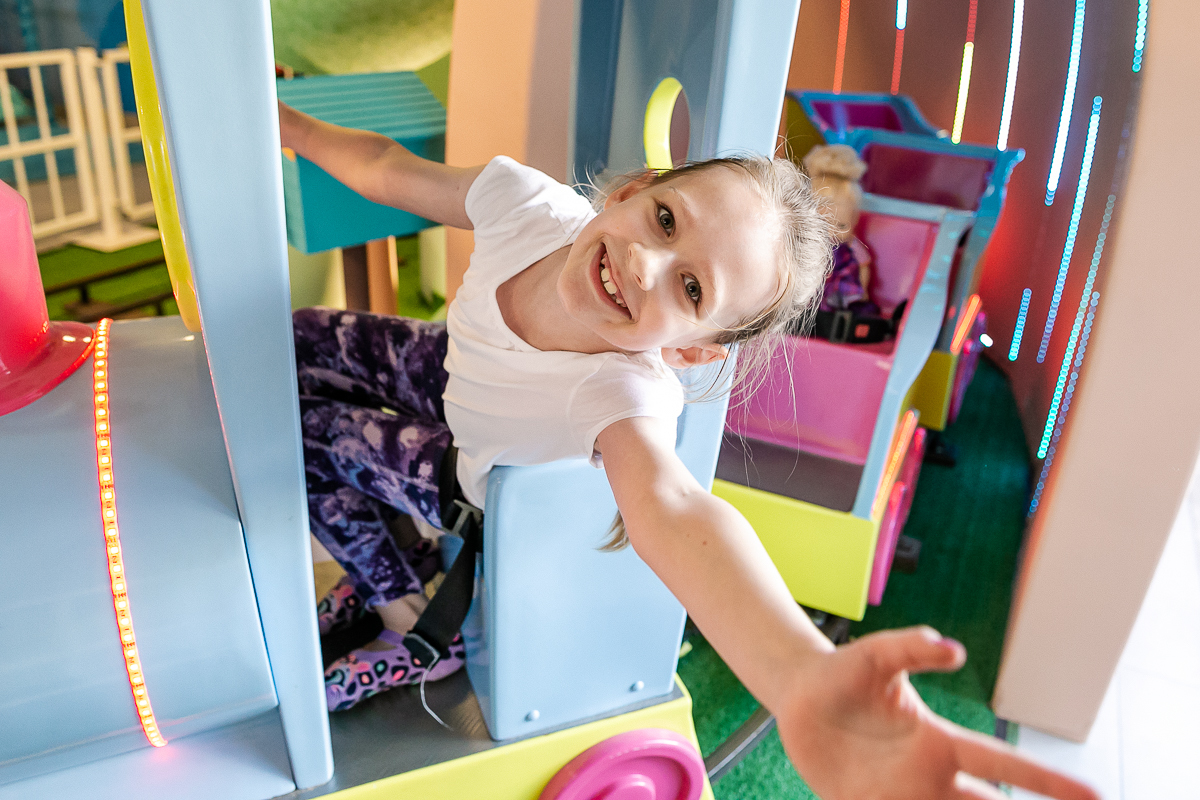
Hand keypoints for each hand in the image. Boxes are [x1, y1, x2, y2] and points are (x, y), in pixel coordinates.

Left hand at [776, 626, 1100, 799]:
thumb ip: (911, 647)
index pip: (1001, 766)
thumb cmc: (842, 674)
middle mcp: (926, 779)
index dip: (1046, 782)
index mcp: (938, 742)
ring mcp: (897, 797)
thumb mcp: (875, 654)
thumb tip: (952, 649)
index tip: (1095, 796)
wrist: (796, 700)